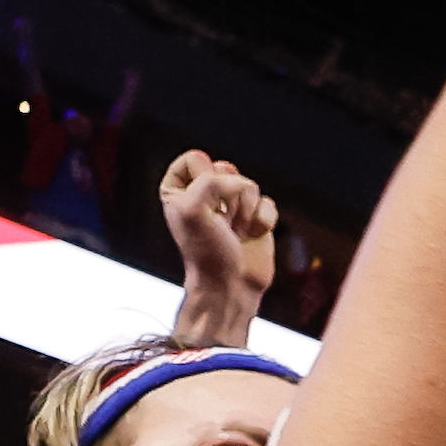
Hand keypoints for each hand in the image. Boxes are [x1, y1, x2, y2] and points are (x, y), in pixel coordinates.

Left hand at [158, 149, 276, 320]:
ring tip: (236, 231)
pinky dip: (263, 219)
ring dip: (246, 210)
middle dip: (229, 193)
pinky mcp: (255, 218)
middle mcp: (204, 195)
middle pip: (225, 169)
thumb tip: (241, 183)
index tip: (202, 202)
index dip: (204, 177)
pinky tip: (252, 234)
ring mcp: (231, 206)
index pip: (195, 158)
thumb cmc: (206, 253)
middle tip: (222, 218)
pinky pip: (267, 201)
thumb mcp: (194, 209)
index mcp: (178, 190)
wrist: (230, 287)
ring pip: (249, 184)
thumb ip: (211, 182)